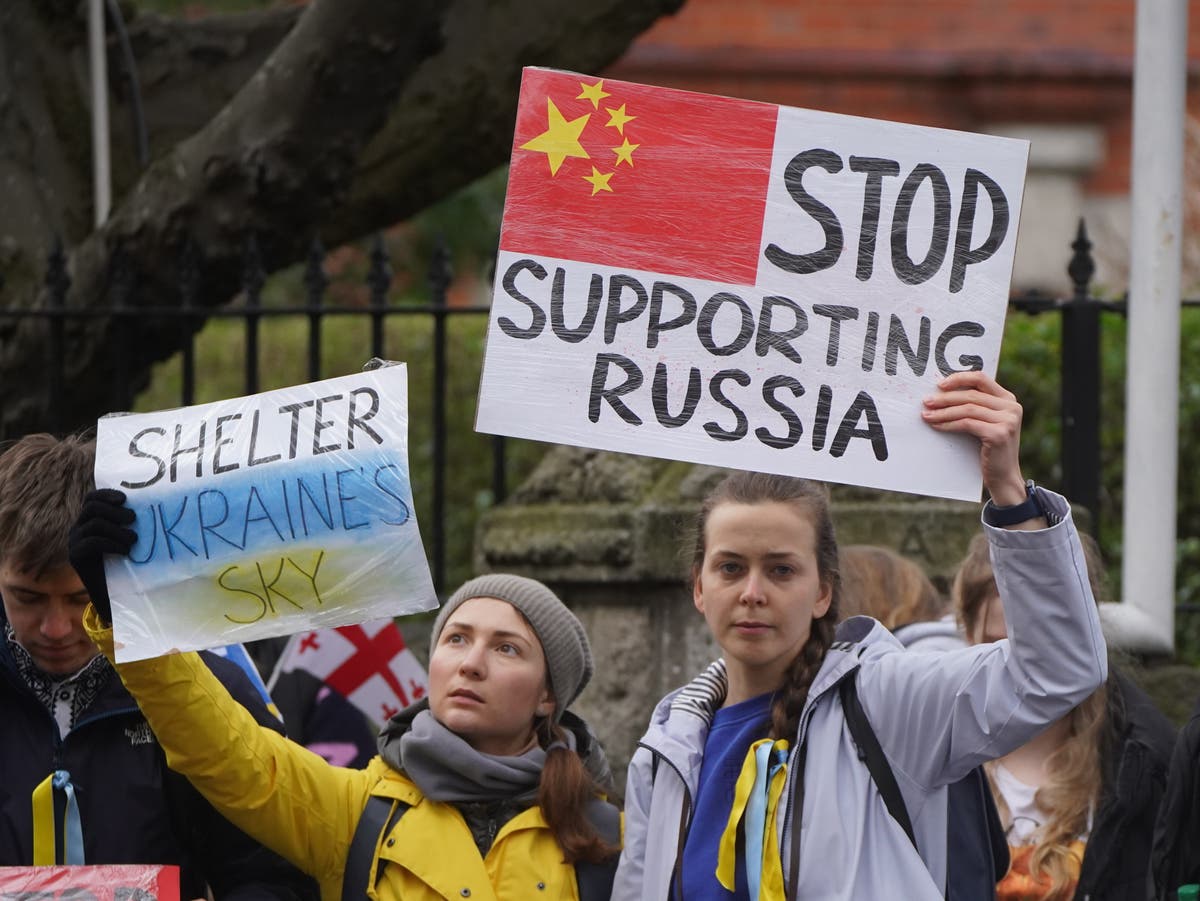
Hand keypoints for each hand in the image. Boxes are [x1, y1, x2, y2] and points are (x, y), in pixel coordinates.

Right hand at [67, 488, 136, 624]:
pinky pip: (90, 542)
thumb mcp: (129, 538)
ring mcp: (75, 542)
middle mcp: (79, 528)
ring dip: (117, 530)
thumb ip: (131, 522)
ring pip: (94, 524)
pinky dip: (111, 543)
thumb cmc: (128, 562)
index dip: (106, 494)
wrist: (115, 593)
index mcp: (90, 520)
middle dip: (114, 511)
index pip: (91, 498)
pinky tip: (125, 551)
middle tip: (133, 519)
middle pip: (91, 507)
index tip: (125, 499)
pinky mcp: (75, 557)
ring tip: (133, 540)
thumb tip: (155, 502)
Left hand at [921, 371, 1025, 505]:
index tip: (939, 384)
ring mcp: (1008, 420)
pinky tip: (936, 426)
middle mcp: (1012, 407)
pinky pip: (967, 424)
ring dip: (943, 412)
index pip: (981, 378)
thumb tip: (942, 391)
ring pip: (967, 409)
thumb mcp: (986, 422)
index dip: (959, 378)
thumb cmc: (989, 448)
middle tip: (926, 401)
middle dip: (945, 398)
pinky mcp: (999, 434)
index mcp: (1008, 399)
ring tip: (926, 414)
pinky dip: (949, 424)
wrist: (1003, 476)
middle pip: (971, 395)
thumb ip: (976, 405)